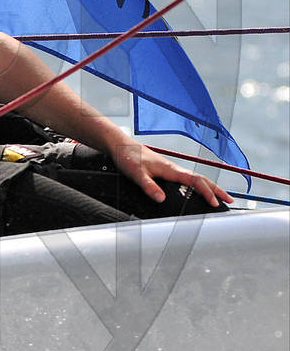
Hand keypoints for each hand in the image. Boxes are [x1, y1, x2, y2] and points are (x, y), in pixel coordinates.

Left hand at [105, 133, 231, 207]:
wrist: (121, 146)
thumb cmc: (129, 158)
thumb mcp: (137, 174)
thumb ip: (149, 186)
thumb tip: (161, 199)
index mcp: (171, 169)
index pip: (196, 181)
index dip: (207, 192)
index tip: (215, 203)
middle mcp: (174, 169)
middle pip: (201, 179)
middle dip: (216, 189)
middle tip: (229, 200)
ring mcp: (171, 169)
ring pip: (195, 178)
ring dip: (209, 187)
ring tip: (219, 197)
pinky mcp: (166, 171)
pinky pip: (187, 179)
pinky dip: (197, 185)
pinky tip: (196, 191)